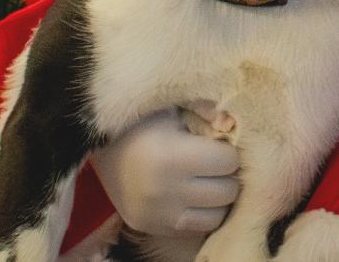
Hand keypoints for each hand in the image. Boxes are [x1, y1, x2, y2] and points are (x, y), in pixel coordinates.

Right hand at [91, 106, 239, 237]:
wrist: (104, 151)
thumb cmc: (145, 123)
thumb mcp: (174, 108)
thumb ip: (207, 110)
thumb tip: (234, 123)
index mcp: (172, 156)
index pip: (228, 162)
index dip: (230, 151)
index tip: (221, 145)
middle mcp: (165, 191)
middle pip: (226, 192)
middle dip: (228, 176)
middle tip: (218, 164)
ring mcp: (158, 215)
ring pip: (215, 217)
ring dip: (218, 199)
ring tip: (209, 181)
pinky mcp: (152, 228)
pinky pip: (194, 230)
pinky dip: (202, 214)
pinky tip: (195, 196)